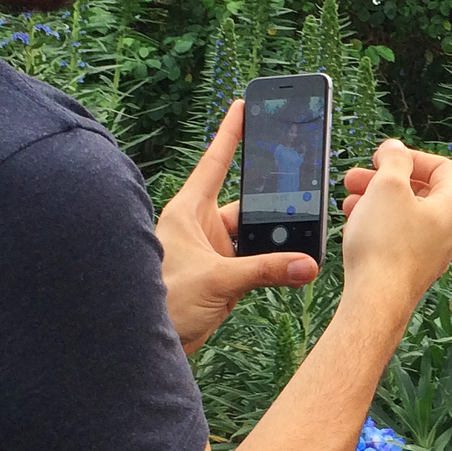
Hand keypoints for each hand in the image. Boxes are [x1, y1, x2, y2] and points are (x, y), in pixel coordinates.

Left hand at [156, 101, 316, 356]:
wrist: (146, 344)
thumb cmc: (163, 303)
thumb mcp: (217, 281)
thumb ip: (264, 270)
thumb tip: (304, 265)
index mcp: (187, 212)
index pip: (214, 163)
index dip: (229, 134)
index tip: (242, 106)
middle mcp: (199, 227)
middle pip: (245, 204)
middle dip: (273, 204)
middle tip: (303, 189)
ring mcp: (212, 252)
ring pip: (254, 236)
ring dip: (276, 242)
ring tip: (305, 243)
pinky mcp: (222, 277)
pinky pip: (255, 262)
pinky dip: (274, 265)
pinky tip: (295, 268)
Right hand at [337, 138, 451, 312]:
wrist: (376, 299)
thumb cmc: (386, 245)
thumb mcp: (388, 186)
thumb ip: (394, 159)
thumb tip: (396, 148)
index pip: (441, 167)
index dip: (409, 156)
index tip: (384, 157)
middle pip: (421, 190)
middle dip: (385, 179)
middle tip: (357, 176)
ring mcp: (436, 250)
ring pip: (407, 213)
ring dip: (377, 200)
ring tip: (350, 199)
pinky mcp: (416, 266)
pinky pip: (400, 235)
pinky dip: (380, 223)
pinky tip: (355, 222)